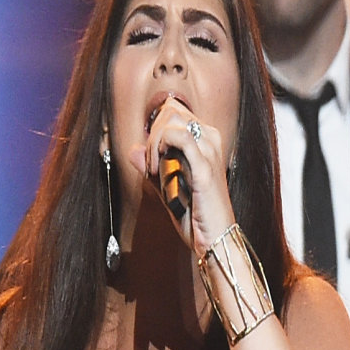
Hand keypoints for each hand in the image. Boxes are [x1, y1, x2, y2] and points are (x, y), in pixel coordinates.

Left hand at [138, 94, 237, 261]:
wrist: (215, 238)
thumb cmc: (197, 215)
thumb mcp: (167, 186)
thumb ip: (151, 167)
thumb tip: (134, 150)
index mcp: (206, 141)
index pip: (174, 112)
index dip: (155, 128)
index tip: (151, 156)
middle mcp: (211, 140)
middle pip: (172, 110)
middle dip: (152, 132)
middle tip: (150, 163)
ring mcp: (210, 151)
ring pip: (173, 119)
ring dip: (154, 141)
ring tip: (153, 167)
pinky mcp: (205, 165)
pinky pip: (179, 136)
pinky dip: (160, 148)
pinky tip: (157, 168)